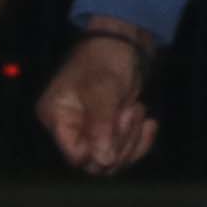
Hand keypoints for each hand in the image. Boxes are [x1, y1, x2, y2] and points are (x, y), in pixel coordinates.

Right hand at [39, 26, 160, 175]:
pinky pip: (124, 152)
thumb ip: (101, 127)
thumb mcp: (103, 92)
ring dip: (132, 139)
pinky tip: (150, 122)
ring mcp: (88, 131)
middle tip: (133, 111)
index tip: (117, 124)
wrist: (123, 44)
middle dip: (121, 142)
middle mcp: (69, 128)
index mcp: (56, 117)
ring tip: (138, 109)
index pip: (75, 155)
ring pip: (112, 160)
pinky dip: (140, 140)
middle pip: (95, 161)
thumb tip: (103, 161)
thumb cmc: (105, 60)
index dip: (99, 149)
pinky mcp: (107, 131)